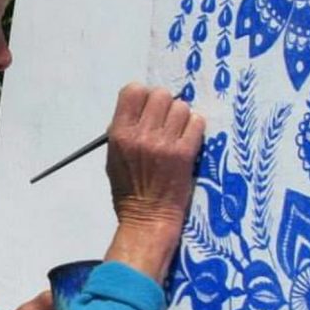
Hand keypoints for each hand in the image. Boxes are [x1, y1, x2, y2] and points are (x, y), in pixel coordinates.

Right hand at [104, 83, 204, 281]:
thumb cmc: (128, 190)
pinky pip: (196, 123)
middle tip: (165, 121)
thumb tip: (139, 110)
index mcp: (119, 134)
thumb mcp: (113, 158)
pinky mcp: (185, 153)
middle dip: (164, 105)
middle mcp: (141, 134)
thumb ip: (123, 132)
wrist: (148, 218)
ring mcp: (164, 143)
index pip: (132, 91)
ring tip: (177, 132)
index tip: (147, 108)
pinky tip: (188, 138)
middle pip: (160, 95)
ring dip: (181, 116)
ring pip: (180, 106)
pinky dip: (194, 127)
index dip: (142, 96)